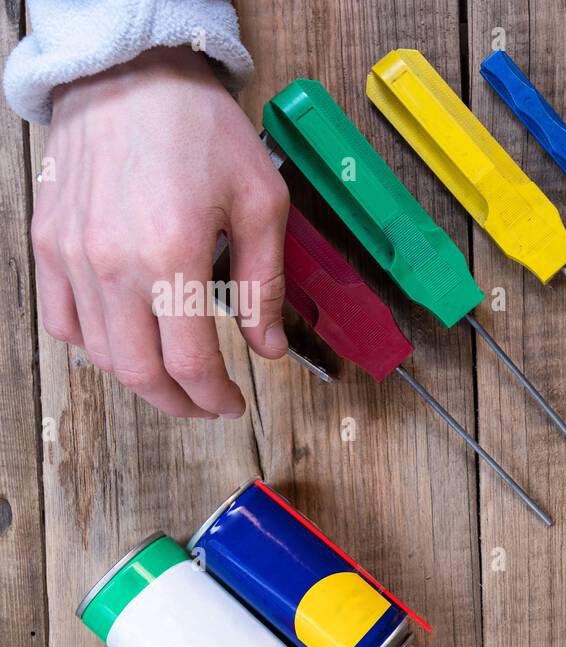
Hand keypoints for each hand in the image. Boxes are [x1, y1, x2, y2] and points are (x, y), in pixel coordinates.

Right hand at [33, 46, 288, 418]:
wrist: (133, 76)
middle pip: (141, 371)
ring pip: (101, 355)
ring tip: (175, 379)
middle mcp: (113, 263)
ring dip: (141, 379)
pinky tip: (128, 341)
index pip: (190, 362)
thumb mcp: (261, 203)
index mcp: (171, 255)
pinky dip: (95, 346)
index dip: (215, 397)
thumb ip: (264, 284)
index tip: (233, 404)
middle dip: (180, 402)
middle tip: (207, 404)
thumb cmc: (201, 130)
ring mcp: (74, 255)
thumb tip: (269, 348)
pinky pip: (63, 321)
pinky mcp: (50, 243)